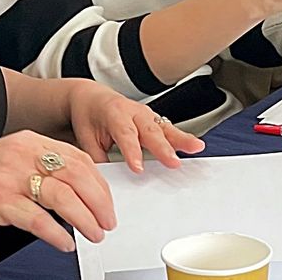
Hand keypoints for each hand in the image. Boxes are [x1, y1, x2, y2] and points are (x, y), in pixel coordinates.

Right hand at [0, 130, 113, 252]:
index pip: (77, 157)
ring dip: (84, 219)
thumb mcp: (10, 159)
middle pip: (76, 175)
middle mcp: (20, 155)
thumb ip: (40, 165)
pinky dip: (57, 233)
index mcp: (28, 141)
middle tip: (107, 221)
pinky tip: (65, 242)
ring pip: (62, 197)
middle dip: (98, 202)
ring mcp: (9, 177)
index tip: (107, 202)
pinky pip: (38, 220)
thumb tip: (79, 186)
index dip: (99, 183)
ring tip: (93, 234)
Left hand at [65, 79, 204, 172]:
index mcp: (113, 113)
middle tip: (173, 163)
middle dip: (163, 147)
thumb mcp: (85, 138)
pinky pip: (169, 129)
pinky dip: (182, 138)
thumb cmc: (88, 116)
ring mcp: (146, 114)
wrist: (91, 97)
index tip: (138, 169)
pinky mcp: (154, 120)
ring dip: (181, 139)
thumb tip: (106, 184)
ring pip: (164, 127)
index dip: (132, 151)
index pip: (125, 134)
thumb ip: (97, 160)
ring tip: (196, 147)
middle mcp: (132, 112)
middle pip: (150, 130)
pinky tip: (195, 146)